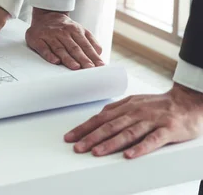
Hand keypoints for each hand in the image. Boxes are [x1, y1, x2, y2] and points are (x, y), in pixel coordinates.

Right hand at [25, 8, 103, 69]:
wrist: (45, 15)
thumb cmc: (64, 28)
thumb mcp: (80, 30)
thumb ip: (90, 42)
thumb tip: (99, 54)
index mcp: (75, 30)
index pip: (85, 45)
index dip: (93, 56)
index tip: (99, 65)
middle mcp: (62, 32)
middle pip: (74, 47)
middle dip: (82, 58)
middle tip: (89, 68)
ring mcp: (49, 35)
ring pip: (59, 48)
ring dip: (67, 58)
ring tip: (76, 67)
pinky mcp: (37, 39)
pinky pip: (43, 48)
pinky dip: (49, 55)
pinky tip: (55, 61)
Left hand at [65, 83, 202, 158]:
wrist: (188, 101)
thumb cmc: (159, 105)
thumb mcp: (135, 103)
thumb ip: (117, 110)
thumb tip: (98, 118)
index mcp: (126, 106)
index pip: (100, 118)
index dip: (84, 128)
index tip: (69, 137)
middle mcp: (136, 112)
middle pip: (110, 126)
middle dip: (91, 137)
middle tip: (77, 147)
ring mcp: (152, 120)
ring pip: (128, 132)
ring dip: (110, 143)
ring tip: (96, 152)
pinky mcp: (168, 130)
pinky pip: (153, 140)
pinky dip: (140, 148)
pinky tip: (129, 156)